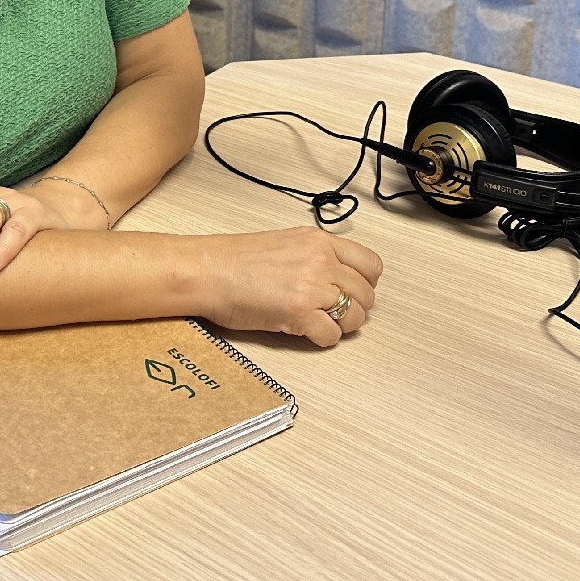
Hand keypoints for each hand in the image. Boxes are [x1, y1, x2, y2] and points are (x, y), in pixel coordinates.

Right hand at [203, 229, 382, 346]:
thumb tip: (337, 277)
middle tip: (337, 313)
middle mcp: (321, 261)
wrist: (208, 271)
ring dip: (342, 325)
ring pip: (355, 316)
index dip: (366, 283)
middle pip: (366, 294)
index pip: (371, 264)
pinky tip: (307, 332)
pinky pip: (332, 336)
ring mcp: (313, 288)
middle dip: (355, 308)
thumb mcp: (285, 242)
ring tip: (322, 323)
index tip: (355, 291)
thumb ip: (315, 255)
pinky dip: (323, 339)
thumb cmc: (235, 260)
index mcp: (319, 241)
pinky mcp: (300, 314)